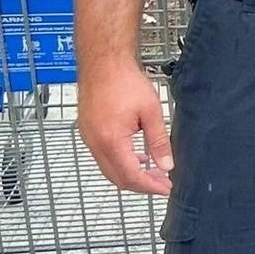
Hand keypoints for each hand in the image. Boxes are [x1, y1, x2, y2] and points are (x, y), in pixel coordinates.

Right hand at [78, 61, 172, 194]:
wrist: (103, 64)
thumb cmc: (125, 82)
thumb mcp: (151, 112)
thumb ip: (159, 141)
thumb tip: (166, 165)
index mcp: (111, 141)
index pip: (130, 176)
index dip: (150, 187)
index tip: (166, 189)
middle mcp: (95, 144)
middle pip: (117, 178)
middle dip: (142, 185)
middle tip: (163, 184)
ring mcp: (88, 138)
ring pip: (109, 169)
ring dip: (131, 174)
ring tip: (155, 173)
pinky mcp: (88, 132)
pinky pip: (103, 157)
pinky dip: (121, 163)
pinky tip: (138, 157)